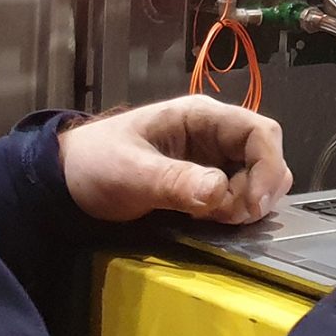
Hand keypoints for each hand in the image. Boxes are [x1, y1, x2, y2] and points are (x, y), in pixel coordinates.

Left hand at [60, 98, 291, 224]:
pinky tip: (208, 219)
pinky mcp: (204, 182)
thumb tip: (219, 192)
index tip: (252, 205)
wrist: (68, 183)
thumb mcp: (131, 172)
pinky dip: (233, 210)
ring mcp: (211, 158)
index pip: (260, 132)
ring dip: (246, 202)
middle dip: (258, 189)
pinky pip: (236, 194)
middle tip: (231, 216)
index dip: (268, 167)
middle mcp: (213, 134)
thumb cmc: (96, 164)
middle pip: (265, 156)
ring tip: (215, 218)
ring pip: (255, 178)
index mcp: (201, 117)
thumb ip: (174, 180)